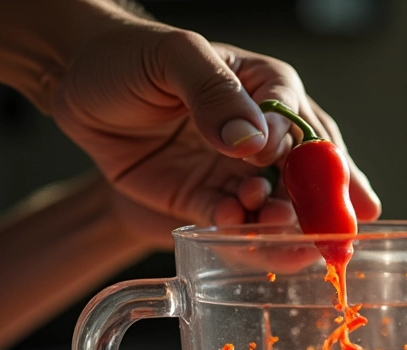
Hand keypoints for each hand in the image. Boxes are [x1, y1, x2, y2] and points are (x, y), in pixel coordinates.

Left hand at [51, 19, 381, 227]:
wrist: (75, 82)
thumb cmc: (128, 55)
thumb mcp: (174, 57)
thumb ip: (214, 93)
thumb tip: (253, 141)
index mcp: (268, 92)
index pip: (309, 132)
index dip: (325, 167)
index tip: (331, 192)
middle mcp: (259, 137)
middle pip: (304, 179)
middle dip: (318, 210)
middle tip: (329, 236)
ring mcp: (233, 173)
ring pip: (272, 208)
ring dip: (279, 227)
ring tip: (276, 233)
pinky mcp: (204, 200)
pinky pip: (230, 223)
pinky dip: (236, 232)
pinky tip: (234, 227)